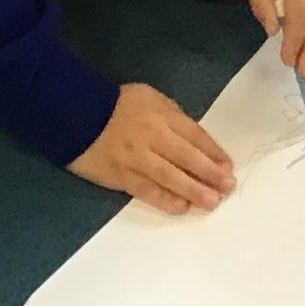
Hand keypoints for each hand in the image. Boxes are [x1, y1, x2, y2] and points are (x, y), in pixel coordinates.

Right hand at [68, 82, 235, 214]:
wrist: (76, 114)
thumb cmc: (118, 104)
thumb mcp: (152, 98)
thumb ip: (174, 117)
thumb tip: (194, 140)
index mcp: (163, 116)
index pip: (196, 136)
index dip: (214, 153)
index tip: (228, 166)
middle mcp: (154, 138)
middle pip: (188, 158)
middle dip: (211, 174)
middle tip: (228, 188)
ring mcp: (137, 159)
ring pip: (171, 178)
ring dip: (194, 191)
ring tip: (212, 202)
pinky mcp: (121, 176)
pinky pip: (147, 191)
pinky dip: (165, 200)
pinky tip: (182, 208)